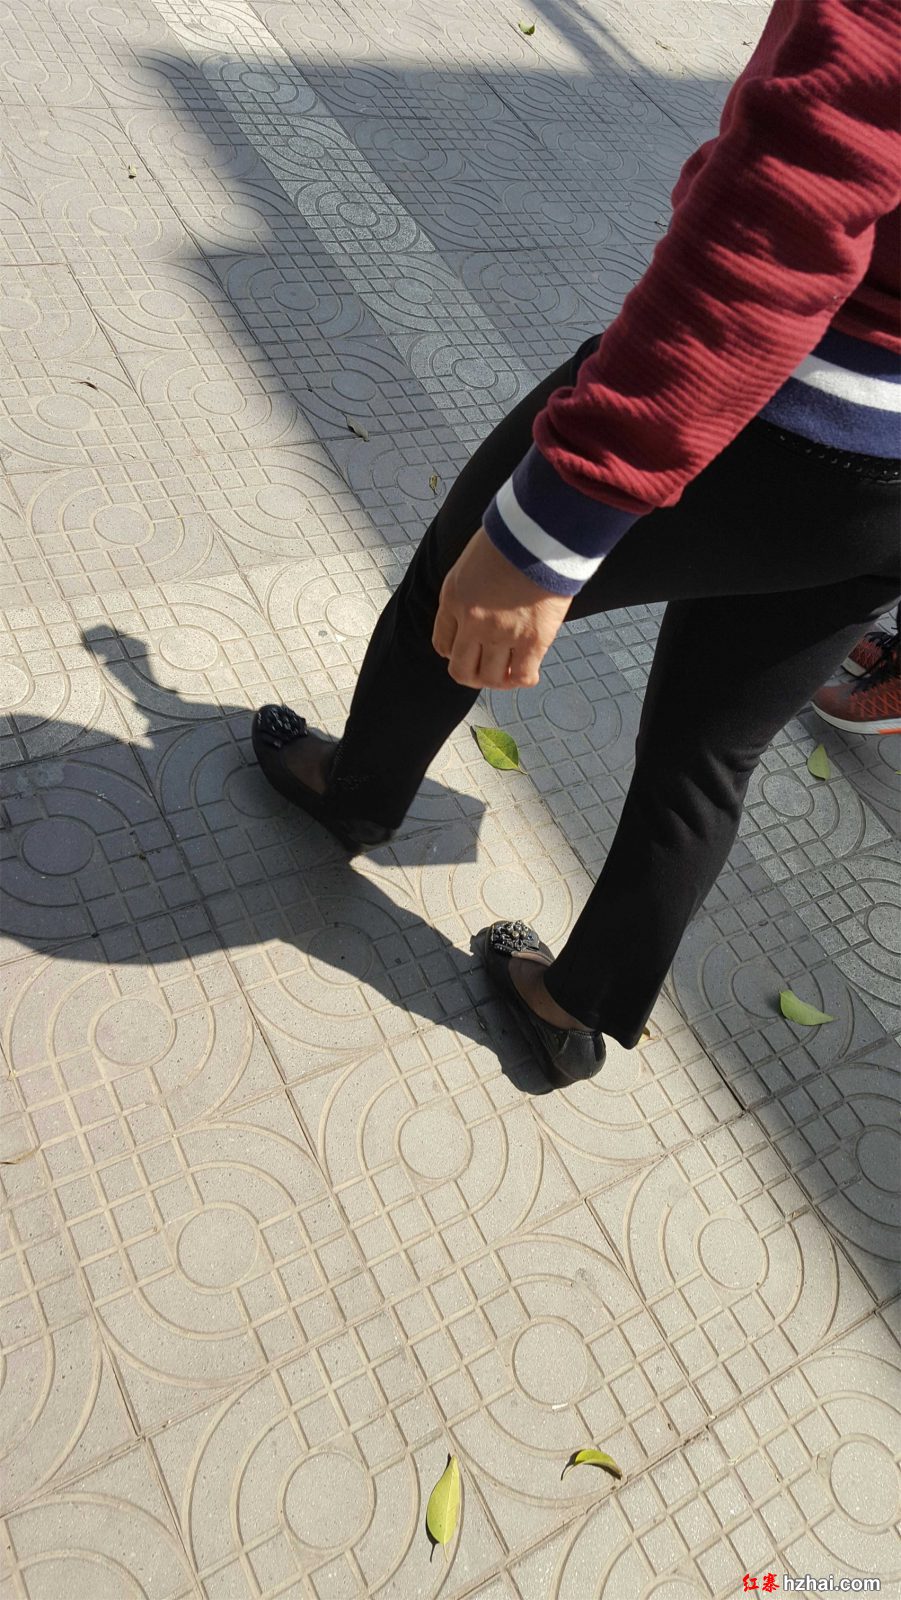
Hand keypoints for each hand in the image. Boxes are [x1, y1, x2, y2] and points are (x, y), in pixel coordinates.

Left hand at [432, 527, 569, 688]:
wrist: (542, 532)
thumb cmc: (511, 538)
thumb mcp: (472, 561)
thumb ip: (469, 590)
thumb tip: (480, 608)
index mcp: (453, 599)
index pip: (442, 644)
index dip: (454, 653)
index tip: (468, 650)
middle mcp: (473, 622)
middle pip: (462, 670)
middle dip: (472, 676)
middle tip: (486, 672)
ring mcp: (502, 633)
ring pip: (492, 678)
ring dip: (499, 680)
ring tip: (509, 673)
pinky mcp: (534, 639)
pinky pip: (523, 675)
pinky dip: (522, 679)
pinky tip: (527, 673)